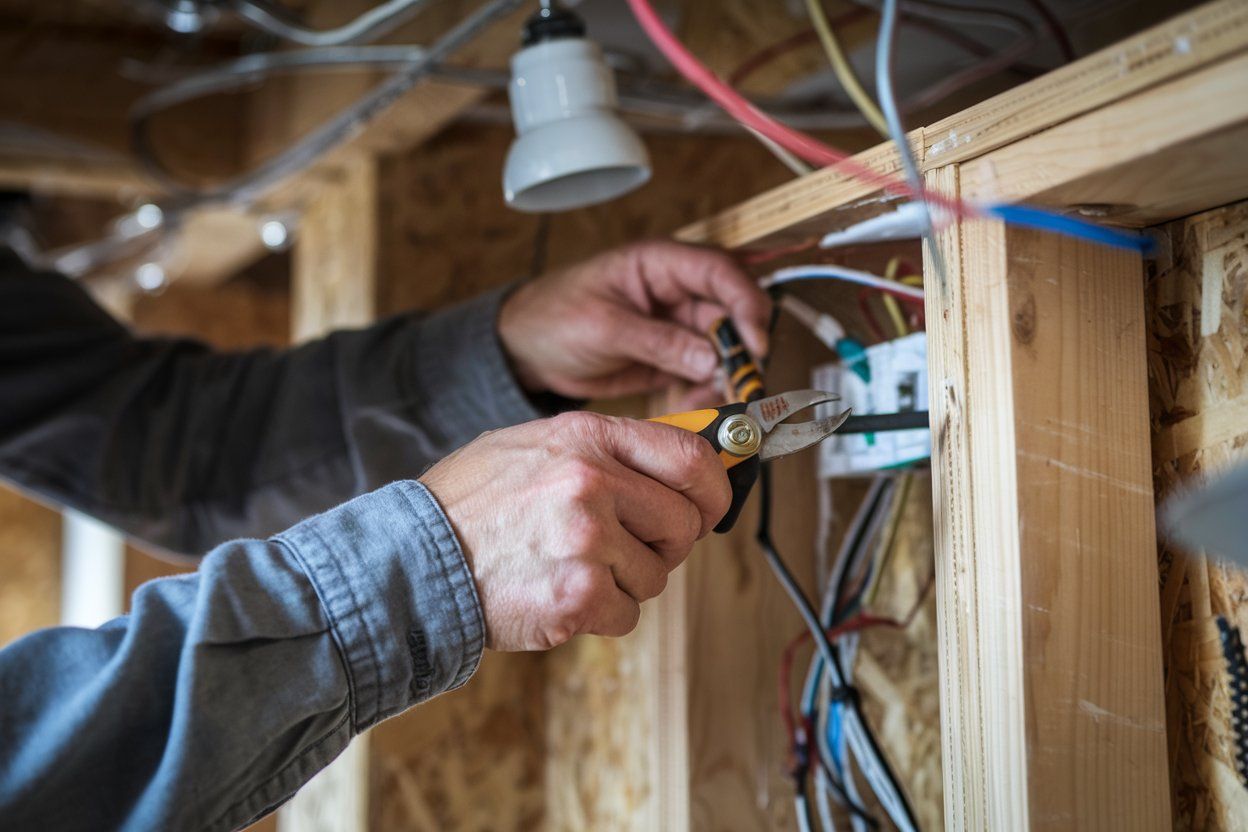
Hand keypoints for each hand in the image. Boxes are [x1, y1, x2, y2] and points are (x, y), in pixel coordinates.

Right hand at [420, 411, 730, 650]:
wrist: (410, 560)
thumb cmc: (471, 504)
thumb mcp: (535, 446)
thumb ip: (605, 449)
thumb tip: (681, 460)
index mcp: (586, 437)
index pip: (690, 457)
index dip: (715, 487)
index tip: (712, 504)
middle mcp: (592, 481)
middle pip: (683, 523)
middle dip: (666, 544)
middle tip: (627, 549)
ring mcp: (586, 539)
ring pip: (657, 574)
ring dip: (626, 582)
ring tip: (570, 568)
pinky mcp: (578, 596)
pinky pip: (628, 613)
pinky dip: (601, 614)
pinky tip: (558, 595)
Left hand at [498, 240, 769, 402]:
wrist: (525, 350)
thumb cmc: (553, 317)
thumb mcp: (603, 327)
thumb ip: (658, 341)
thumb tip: (710, 359)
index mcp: (659, 263)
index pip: (720, 271)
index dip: (745, 302)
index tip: (755, 340)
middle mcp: (676, 291)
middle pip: (731, 311)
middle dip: (743, 346)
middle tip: (745, 380)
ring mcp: (676, 325)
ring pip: (723, 346)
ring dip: (728, 373)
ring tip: (718, 398)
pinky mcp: (672, 357)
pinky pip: (704, 372)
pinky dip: (708, 390)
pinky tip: (698, 404)